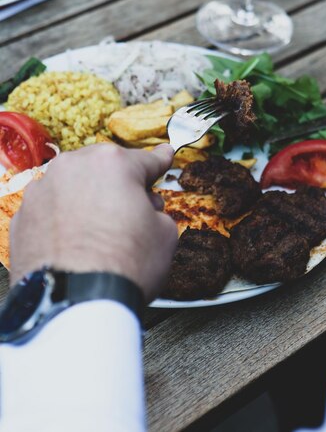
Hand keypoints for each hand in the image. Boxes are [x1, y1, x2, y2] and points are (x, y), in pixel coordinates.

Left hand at [10, 143, 176, 301]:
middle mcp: (72, 168)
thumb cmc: (123, 267)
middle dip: (119, 185)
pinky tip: (76, 243)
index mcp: (112, 163)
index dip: (159, 161)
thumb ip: (157, 211)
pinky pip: (51, 210)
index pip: (145, 159)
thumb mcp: (165, 235)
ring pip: (74, 186)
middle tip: (132, 211)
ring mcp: (42, 191)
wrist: (75, 305)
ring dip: (88, 200)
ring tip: (100, 232)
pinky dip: (63, 220)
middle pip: (104, 168)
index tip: (163, 157)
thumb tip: (148, 211)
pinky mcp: (22, 217)